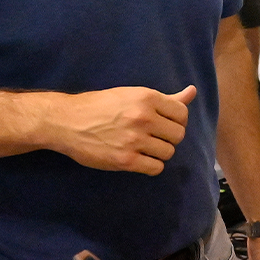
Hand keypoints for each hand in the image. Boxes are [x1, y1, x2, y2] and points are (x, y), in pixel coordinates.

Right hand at [53, 86, 194, 174]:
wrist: (67, 121)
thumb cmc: (100, 105)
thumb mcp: (132, 95)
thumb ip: (166, 98)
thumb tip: (192, 91)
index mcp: (146, 98)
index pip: (182, 114)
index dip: (176, 121)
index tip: (163, 123)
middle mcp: (143, 117)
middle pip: (178, 135)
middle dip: (168, 137)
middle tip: (153, 136)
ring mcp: (135, 140)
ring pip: (168, 152)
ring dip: (159, 152)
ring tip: (144, 147)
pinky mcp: (126, 160)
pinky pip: (155, 167)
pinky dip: (151, 165)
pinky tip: (139, 159)